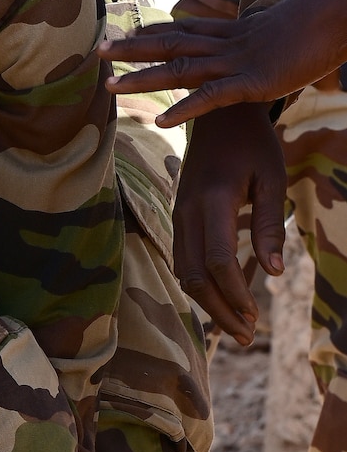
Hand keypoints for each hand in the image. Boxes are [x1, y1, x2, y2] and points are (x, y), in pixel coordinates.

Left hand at [103, 0, 346, 121]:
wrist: (343, 13)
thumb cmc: (321, 25)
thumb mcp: (284, 35)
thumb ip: (265, 45)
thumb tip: (262, 49)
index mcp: (235, 32)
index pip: (184, 29)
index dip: (152, 32)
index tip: (123, 34)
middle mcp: (229, 44)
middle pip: (170, 43)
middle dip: (132, 48)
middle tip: (96, 52)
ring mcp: (239, 62)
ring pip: (181, 67)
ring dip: (143, 77)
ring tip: (110, 86)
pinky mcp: (254, 82)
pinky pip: (213, 97)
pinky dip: (186, 108)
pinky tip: (161, 120)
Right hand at [171, 103, 287, 341]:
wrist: (218, 115)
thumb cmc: (253, 144)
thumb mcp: (272, 178)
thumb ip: (269, 225)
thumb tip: (275, 272)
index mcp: (213, 201)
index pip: (218, 260)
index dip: (235, 294)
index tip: (254, 316)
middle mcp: (187, 212)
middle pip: (196, 275)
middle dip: (220, 310)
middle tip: (245, 336)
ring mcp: (178, 215)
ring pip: (185, 272)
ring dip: (208, 303)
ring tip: (236, 325)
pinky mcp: (178, 218)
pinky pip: (183, 260)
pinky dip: (200, 284)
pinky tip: (221, 298)